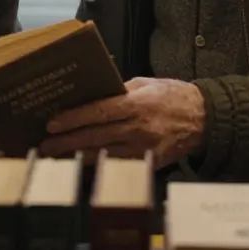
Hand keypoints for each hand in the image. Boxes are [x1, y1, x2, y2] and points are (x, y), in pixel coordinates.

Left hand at [38, 77, 205, 167]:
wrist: (204, 118)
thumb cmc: (172, 96)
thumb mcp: (146, 84)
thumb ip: (120, 90)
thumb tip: (93, 94)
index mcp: (136, 104)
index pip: (98, 112)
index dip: (73, 119)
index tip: (53, 124)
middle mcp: (138, 127)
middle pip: (95, 136)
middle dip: (67, 142)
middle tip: (45, 145)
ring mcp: (143, 148)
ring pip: (103, 155)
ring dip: (77, 156)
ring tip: (56, 156)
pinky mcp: (149, 162)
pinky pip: (118, 164)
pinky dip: (98, 164)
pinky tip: (81, 163)